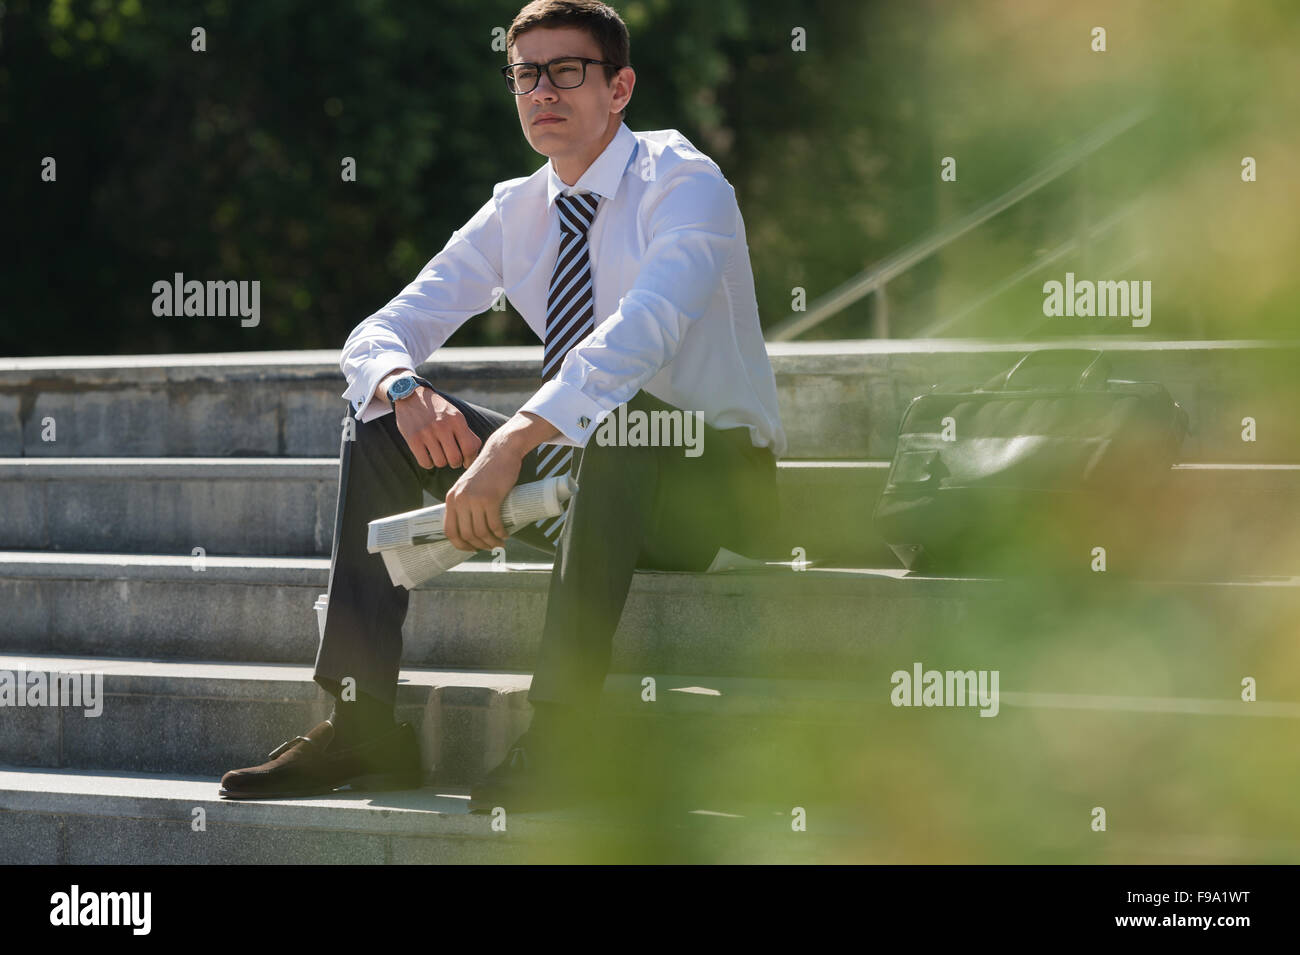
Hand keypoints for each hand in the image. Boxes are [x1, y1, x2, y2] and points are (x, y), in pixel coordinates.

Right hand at [390, 382, 481, 469]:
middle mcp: (443, 426)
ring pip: (440, 463)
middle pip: (455, 459)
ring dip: (441, 462)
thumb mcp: (455, 415)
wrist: (411, 395)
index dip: (470, 459)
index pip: (470, 448)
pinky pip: (425, 463)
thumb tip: (473, 455)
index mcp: (457, 420)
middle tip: (451, 459)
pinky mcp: (413, 439)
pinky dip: (428, 463)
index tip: (466, 462)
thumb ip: (466, 433)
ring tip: (439, 454)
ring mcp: (427, 433)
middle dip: (455, 463)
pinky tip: (428, 456)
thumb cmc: (438, 409)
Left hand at [442, 432, 522, 551]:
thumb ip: (465, 504)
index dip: (460, 544)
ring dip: (491, 542)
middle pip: (466, 534)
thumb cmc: (488, 471)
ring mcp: (474, 499)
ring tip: (500, 542)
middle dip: (479, 546)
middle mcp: (460, 500)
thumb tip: (469, 528)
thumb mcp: (468, 487)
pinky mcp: (490, 498)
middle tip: (490, 547)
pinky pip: (494, 524)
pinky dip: (500, 533)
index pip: (449, 530)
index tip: (471, 549)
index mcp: (452, 498)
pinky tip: (505, 534)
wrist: (501, 452)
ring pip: (480, 532)